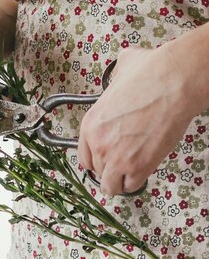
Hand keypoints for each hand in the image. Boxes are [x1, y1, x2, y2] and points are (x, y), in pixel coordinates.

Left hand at [77, 45, 195, 196]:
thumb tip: (122, 73)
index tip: (104, 160)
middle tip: (121, 165)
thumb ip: (116, 80)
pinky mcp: (137, 166)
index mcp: (90, 124)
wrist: (174, 81)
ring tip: (127, 177)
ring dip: (118, 182)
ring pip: (110, 185)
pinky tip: (140, 175)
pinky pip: (130, 186)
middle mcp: (98, 143)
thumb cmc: (151, 74)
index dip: (96, 160)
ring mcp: (116, 157)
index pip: (84, 157)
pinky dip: (135, 184)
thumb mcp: (120, 71)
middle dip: (109, 169)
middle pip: (97, 170)